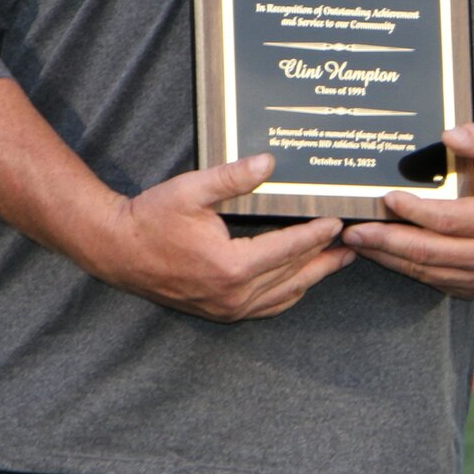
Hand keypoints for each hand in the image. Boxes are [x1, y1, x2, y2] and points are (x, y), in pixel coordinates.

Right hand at [93, 154, 353, 321]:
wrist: (116, 251)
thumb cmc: (152, 218)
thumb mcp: (192, 190)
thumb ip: (233, 177)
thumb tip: (269, 162)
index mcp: (231, 266)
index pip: (289, 249)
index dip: (317, 234)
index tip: (339, 221)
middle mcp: (233, 294)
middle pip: (294, 276)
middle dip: (326, 258)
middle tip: (356, 244)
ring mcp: (226, 308)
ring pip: (283, 295)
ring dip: (313, 277)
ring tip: (339, 261)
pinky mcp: (219, 311)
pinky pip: (265, 308)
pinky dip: (288, 294)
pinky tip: (301, 282)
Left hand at [341, 122, 473, 298]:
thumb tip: (449, 135)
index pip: (448, 220)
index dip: (414, 211)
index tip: (387, 198)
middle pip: (429, 252)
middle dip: (386, 241)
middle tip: (354, 229)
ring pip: (425, 270)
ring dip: (388, 256)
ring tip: (358, 240)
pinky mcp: (473, 286)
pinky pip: (430, 278)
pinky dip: (402, 265)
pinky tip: (381, 251)